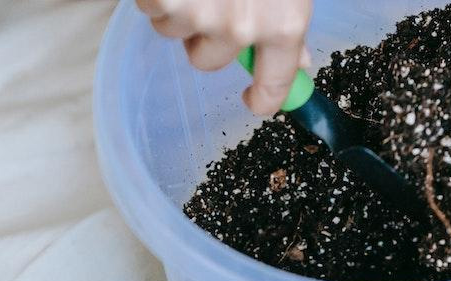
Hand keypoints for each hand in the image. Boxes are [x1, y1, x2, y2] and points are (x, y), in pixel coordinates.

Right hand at [136, 0, 312, 114]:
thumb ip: (287, 21)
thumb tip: (300, 61)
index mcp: (282, 23)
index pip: (274, 85)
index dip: (263, 99)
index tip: (254, 101)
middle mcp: (242, 28)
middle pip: (207, 61)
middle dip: (201, 34)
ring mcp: (200, 15)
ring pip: (173, 31)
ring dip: (176, 6)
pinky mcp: (164, 0)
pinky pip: (150, 8)